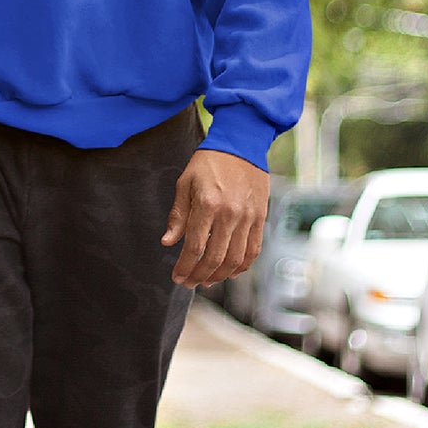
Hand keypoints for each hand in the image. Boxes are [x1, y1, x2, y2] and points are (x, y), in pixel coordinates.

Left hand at [161, 149, 269, 287]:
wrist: (241, 144)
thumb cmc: (209, 163)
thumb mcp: (185, 182)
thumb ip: (178, 215)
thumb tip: (168, 242)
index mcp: (207, 203)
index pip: (194, 246)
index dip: (184, 266)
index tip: (177, 277)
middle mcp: (230, 214)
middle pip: (215, 258)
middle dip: (199, 276)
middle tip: (189, 283)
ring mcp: (248, 217)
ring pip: (235, 260)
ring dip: (219, 276)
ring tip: (206, 281)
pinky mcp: (260, 218)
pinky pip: (252, 251)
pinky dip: (241, 267)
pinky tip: (229, 272)